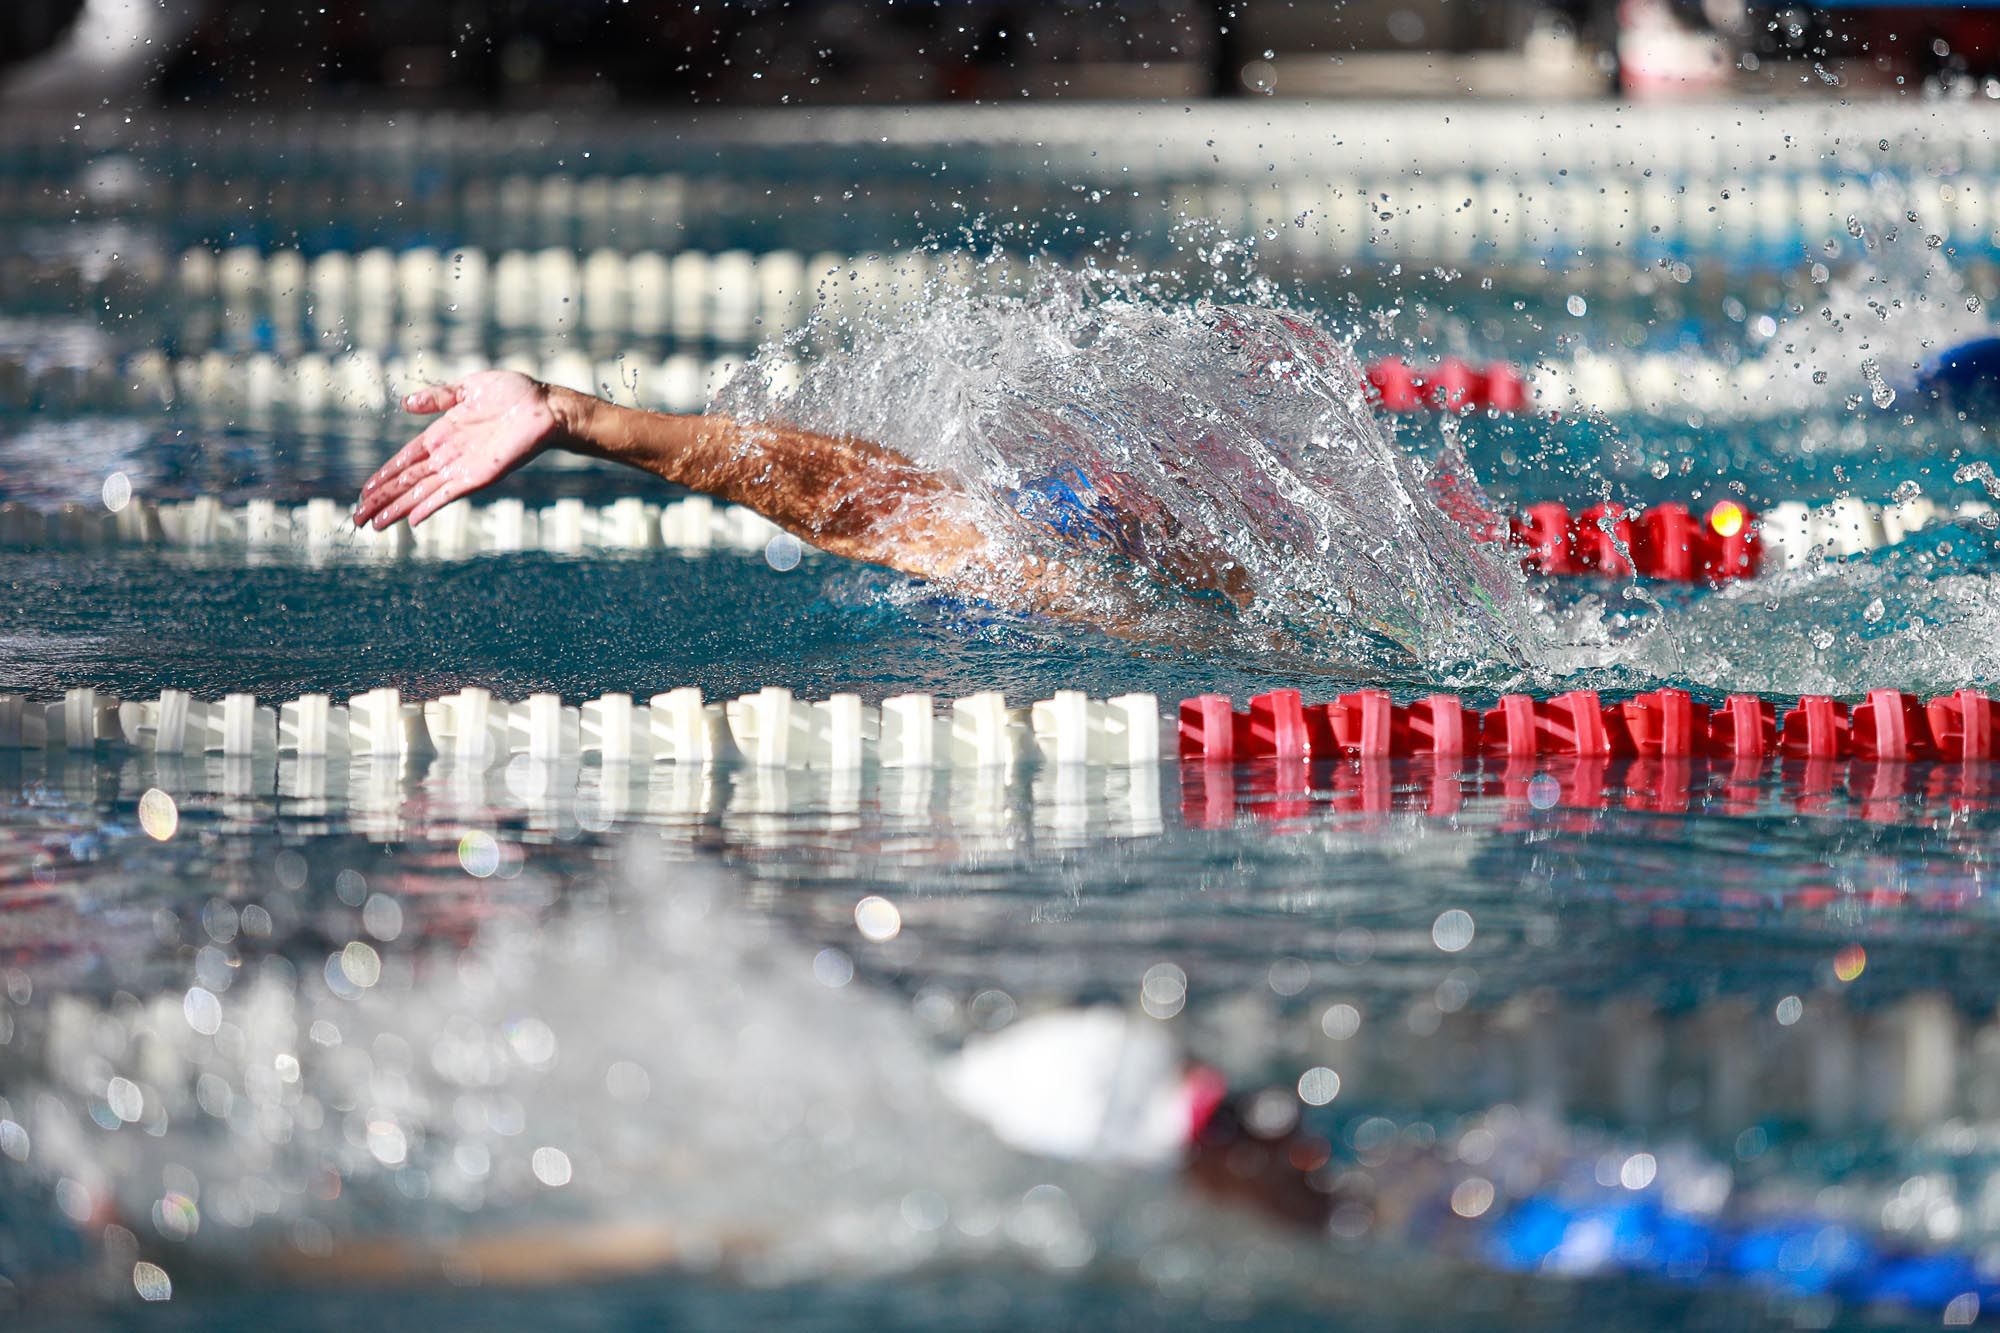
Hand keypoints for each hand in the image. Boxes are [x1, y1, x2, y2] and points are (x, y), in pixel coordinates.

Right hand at [353, 370, 561, 529]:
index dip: (383, 475)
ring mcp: (463, 468)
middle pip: (407, 482)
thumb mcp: (468, 388)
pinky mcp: (481, 477)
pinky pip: (449, 495)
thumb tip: (406, 404)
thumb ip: (438, 397)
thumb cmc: (514, 394)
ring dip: (397, 509)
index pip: (405, 460)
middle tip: (356, 518)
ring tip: (373, 525)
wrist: (546, 406)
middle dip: (381, 499)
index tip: (364, 490)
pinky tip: (412, 521)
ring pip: (421, 493)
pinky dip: (430, 507)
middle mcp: (449, 456)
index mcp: (442, 435)